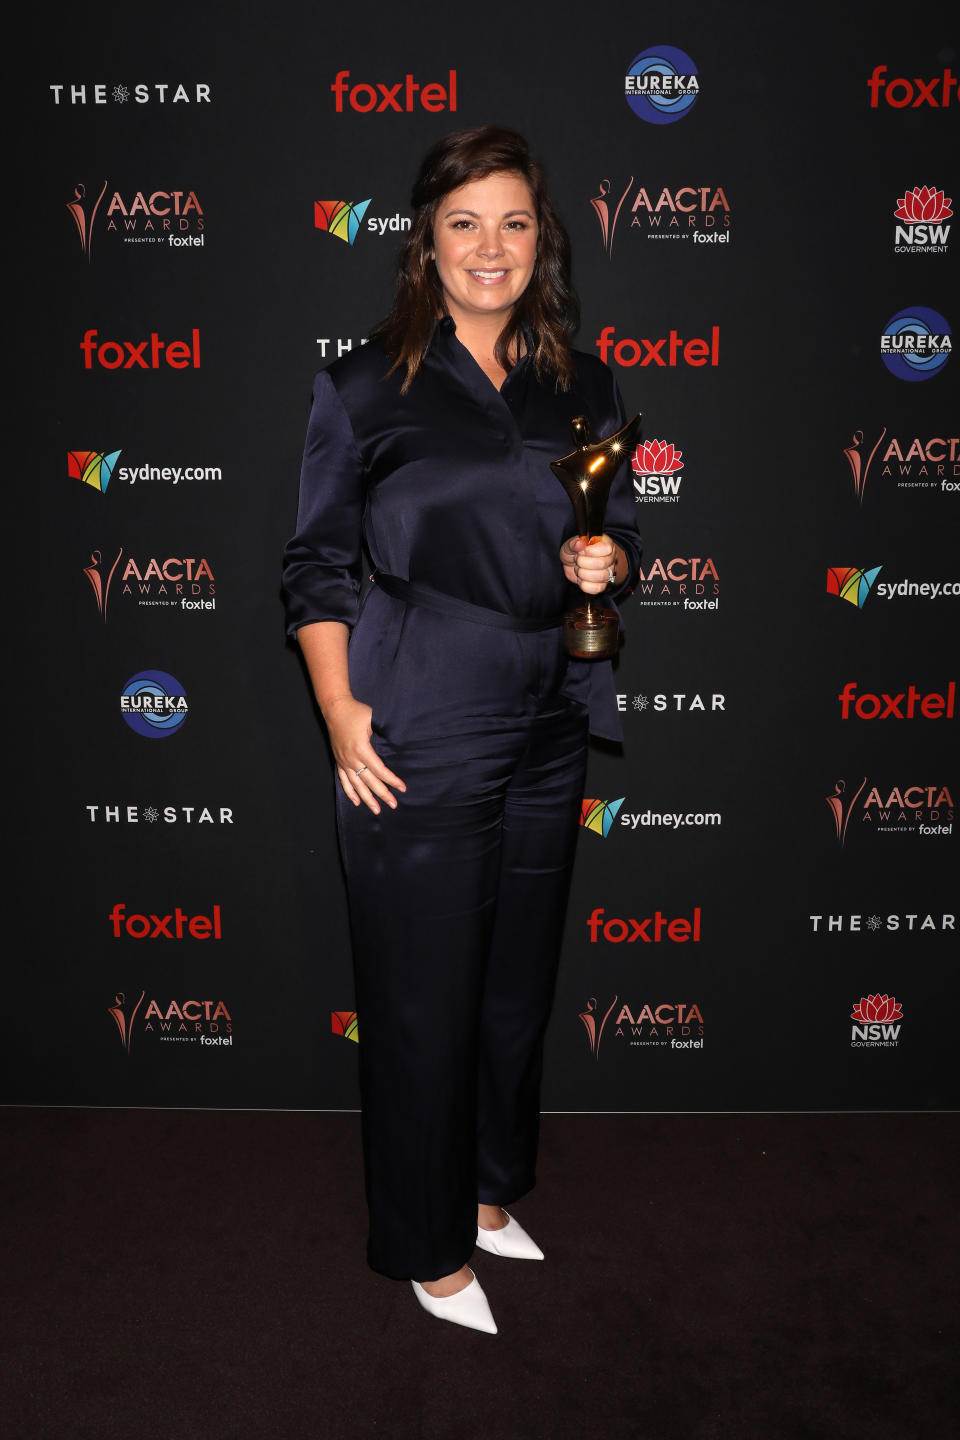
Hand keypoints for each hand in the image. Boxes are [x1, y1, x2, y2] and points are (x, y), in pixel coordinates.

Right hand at [323, 695, 405, 813]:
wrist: (335, 708)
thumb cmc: (356, 712)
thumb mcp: (373, 719)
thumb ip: (383, 733)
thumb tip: (396, 744)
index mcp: (361, 749)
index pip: (379, 770)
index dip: (391, 780)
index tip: (402, 788)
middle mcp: (351, 758)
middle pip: (369, 781)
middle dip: (382, 794)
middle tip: (393, 804)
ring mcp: (343, 760)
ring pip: (356, 784)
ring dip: (367, 798)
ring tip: (376, 810)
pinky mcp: (339, 760)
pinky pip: (344, 779)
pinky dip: (350, 792)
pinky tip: (356, 802)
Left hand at [560, 535, 618, 594]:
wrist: (571, 564)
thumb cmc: (573, 552)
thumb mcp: (570, 544)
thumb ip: (573, 543)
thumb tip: (579, 544)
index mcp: (605, 543)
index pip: (607, 548)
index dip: (591, 551)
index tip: (581, 551)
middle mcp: (610, 558)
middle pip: (602, 563)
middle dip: (583, 563)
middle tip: (577, 560)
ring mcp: (608, 572)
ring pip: (601, 577)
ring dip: (583, 573)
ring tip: (578, 569)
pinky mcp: (603, 585)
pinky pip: (597, 588)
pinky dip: (585, 585)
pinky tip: (580, 579)